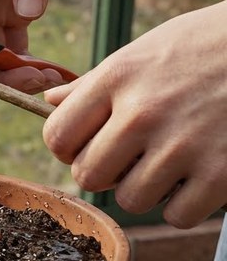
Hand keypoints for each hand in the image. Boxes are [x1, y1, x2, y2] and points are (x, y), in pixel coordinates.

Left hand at [43, 0, 226, 227]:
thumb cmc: (205, 45)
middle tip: (130, 158)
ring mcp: (183, 144)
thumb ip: (95, 83)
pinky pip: (177, 216)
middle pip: (88, 176)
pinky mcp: (222, 172)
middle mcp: (143, 112)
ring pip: (131, 201)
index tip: (88, 144)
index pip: (57, 136)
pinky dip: (185, 206)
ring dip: (146, 190)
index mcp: (117, 79)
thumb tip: (50, 103)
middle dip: (105, 173)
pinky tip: (197, 179)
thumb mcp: (144, 51)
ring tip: (168, 164)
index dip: (68, 148)